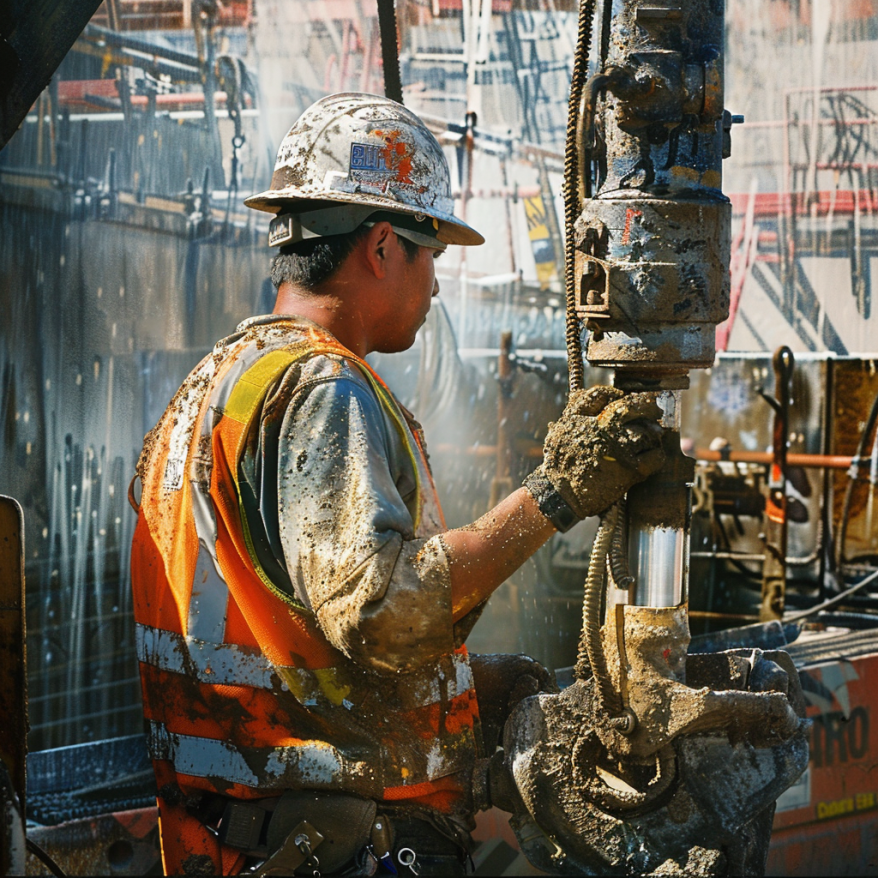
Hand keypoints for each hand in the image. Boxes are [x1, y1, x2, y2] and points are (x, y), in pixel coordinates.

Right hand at [535, 386, 664, 519]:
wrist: (561, 496)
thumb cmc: (560, 465)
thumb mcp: (559, 431)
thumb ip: (574, 413)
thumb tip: (586, 396)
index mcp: (583, 417)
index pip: (602, 394)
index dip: (615, 394)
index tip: (623, 398)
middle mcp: (603, 428)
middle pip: (632, 406)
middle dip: (647, 406)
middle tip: (654, 410)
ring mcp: (619, 448)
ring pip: (647, 432)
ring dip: (651, 435)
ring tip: (651, 439)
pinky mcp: (631, 469)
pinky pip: (656, 456)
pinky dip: (657, 456)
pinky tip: (651, 457)